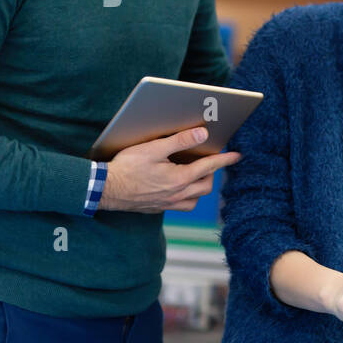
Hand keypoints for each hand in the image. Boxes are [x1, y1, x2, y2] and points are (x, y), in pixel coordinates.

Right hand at [98, 126, 239, 212]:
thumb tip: (203, 134)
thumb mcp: (153, 149)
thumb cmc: (126, 168)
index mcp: (180, 178)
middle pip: (206, 185)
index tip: (237, 155)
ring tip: (196, 174)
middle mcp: (178, 194)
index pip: (210, 167)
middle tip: (209, 161)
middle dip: (211, 173)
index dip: (225, 159)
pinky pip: (182, 206)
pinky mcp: (158, 209)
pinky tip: (179, 188)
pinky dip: (187, 197)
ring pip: (195, 199)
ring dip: (200, 187)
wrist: (105, 190)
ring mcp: (168, 204)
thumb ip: (180, 141)